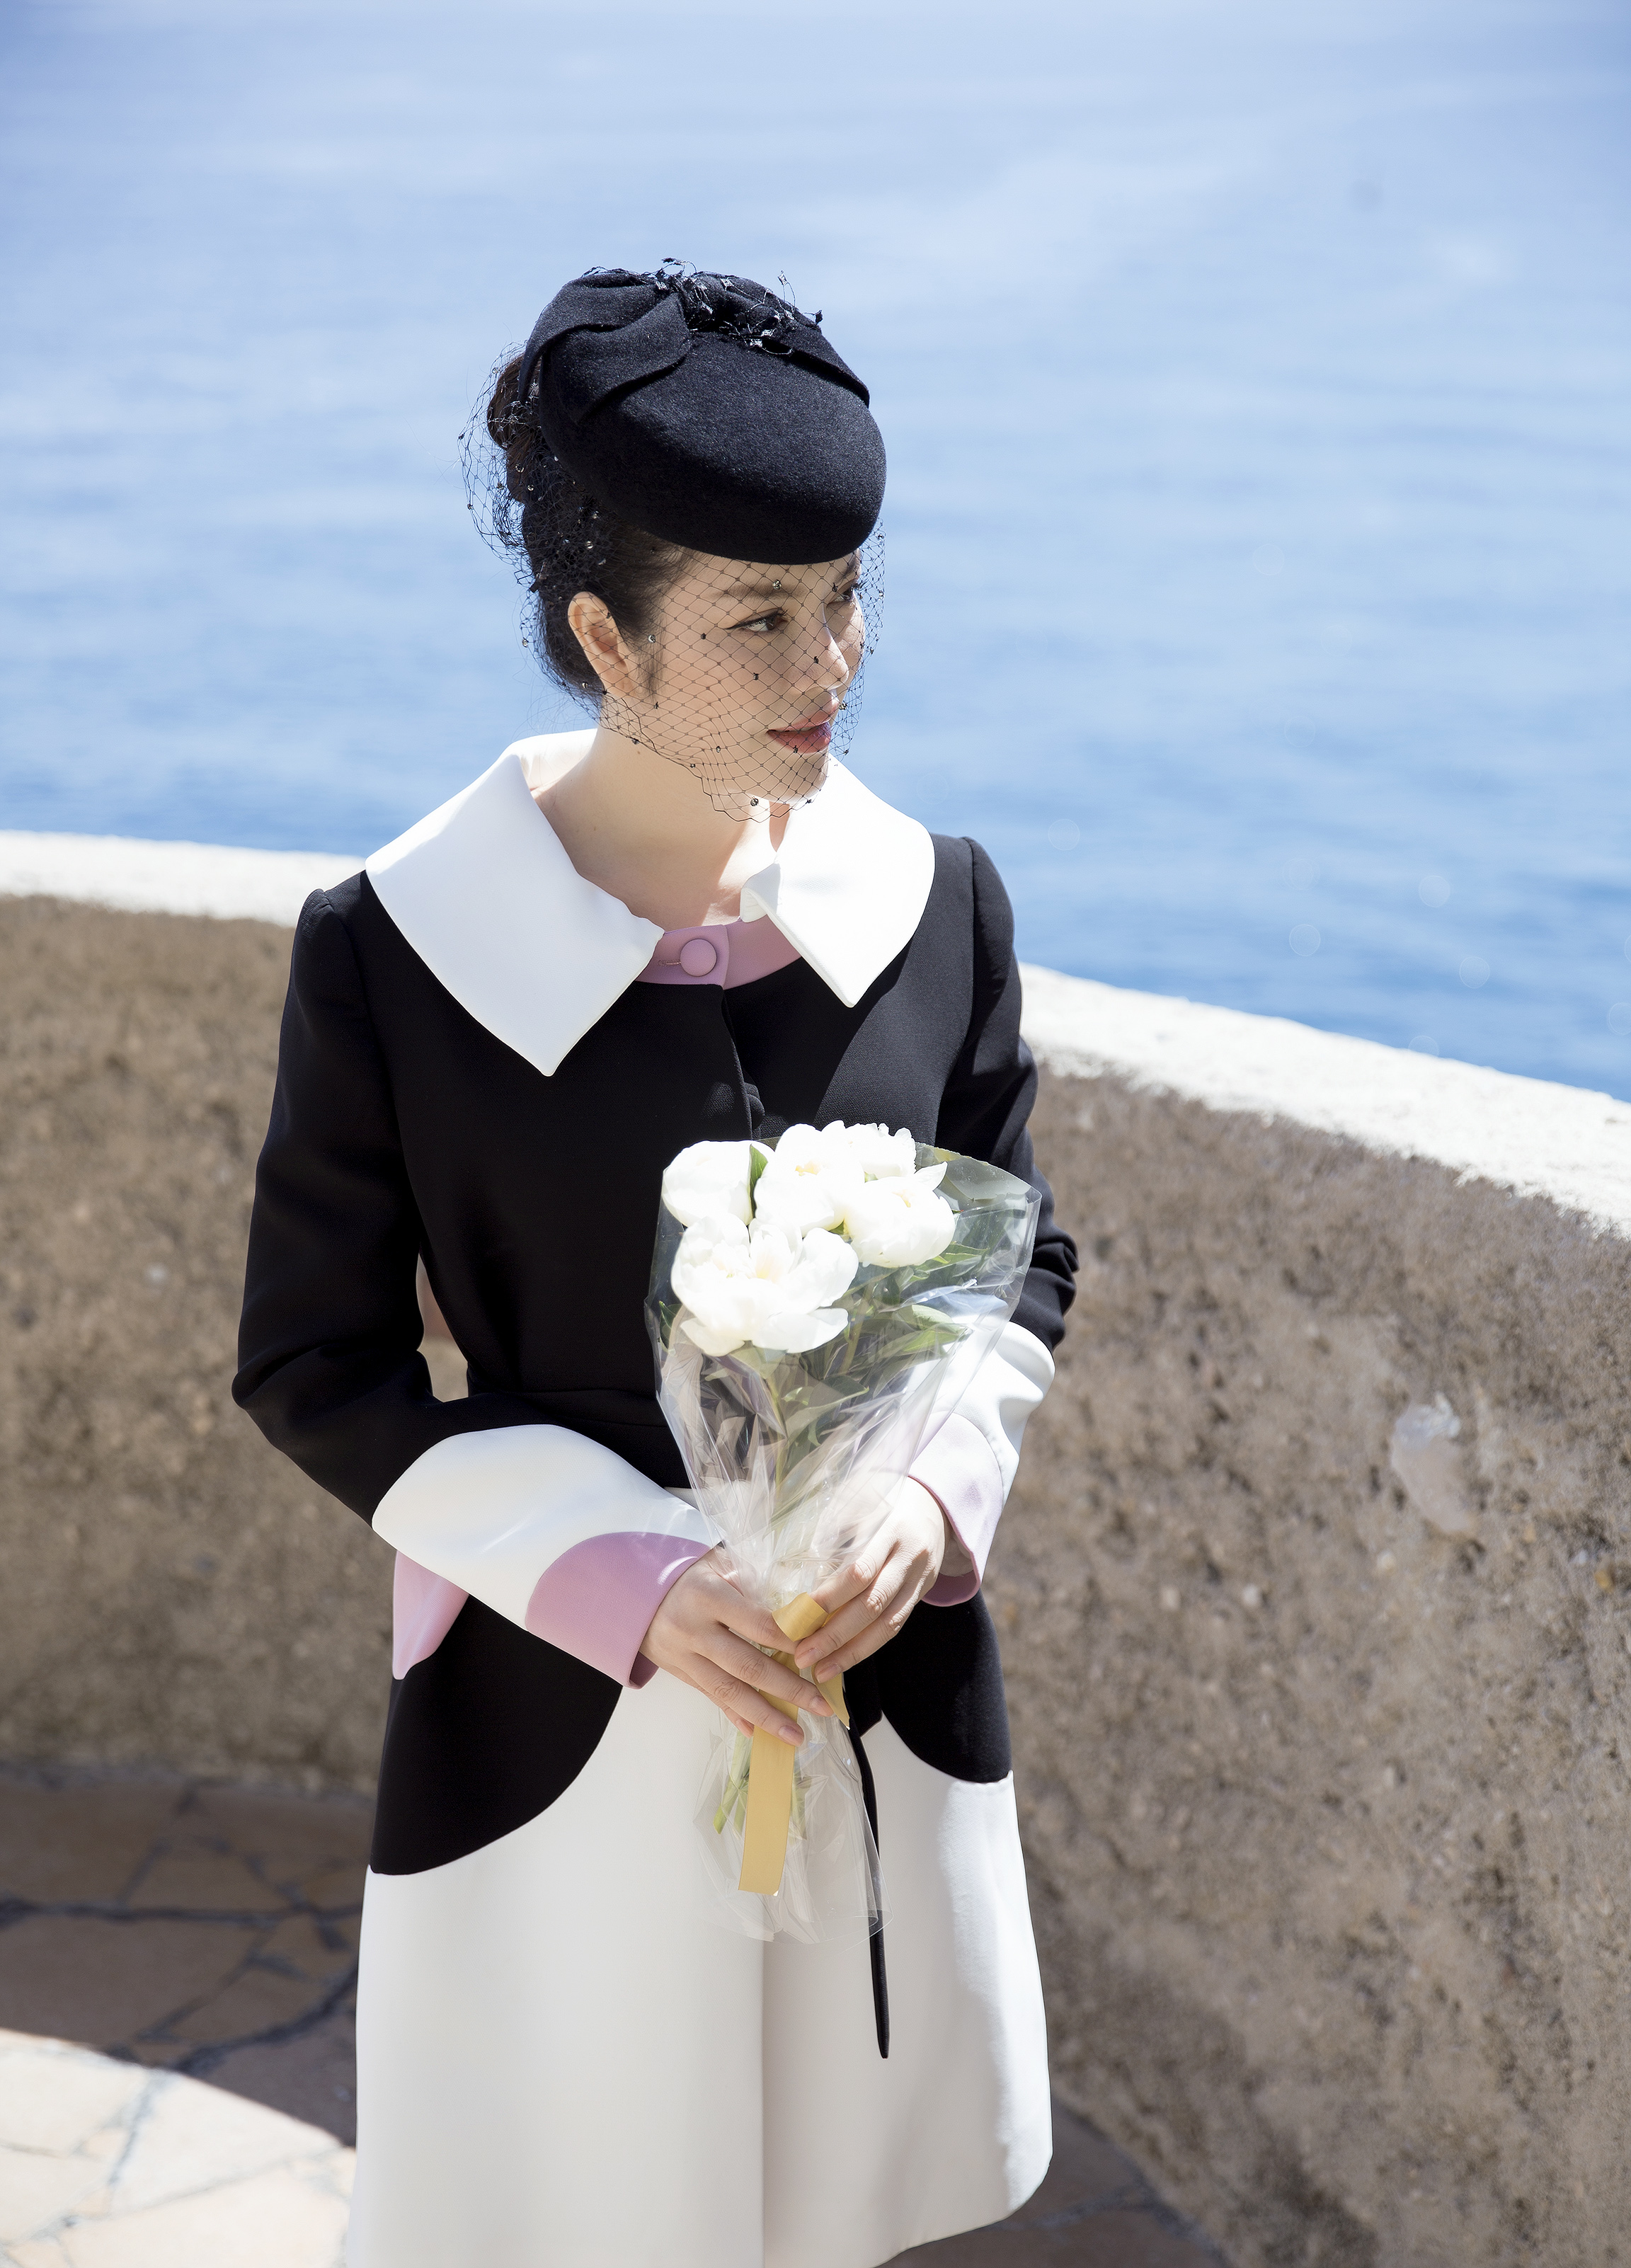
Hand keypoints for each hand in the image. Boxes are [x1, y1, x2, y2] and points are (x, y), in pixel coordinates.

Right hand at [640, 1550, 831, 1745]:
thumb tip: (794, 1614)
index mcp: (707, 1597)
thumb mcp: (717, 1562)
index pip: (757, 1624)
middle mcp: (694, 1631)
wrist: (631, 1589)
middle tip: (820, 1705)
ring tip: (797, 1735)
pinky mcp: (680, 1673)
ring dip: (766, 1716)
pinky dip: (737, 1716)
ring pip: (729, 1693)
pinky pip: (712, 1698)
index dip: (789, 1641)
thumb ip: (751, 1583)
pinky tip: (760, 1733)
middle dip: (788, 1689)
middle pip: (747, 1667)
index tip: (818, 1654)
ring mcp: (684, 1657)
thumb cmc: (686, 1570)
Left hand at [793, 1479, 948, 1685]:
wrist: (935, 1503)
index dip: (828, 1597)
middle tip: (801, 1655)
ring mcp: (918, 1579)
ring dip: (851, 1652)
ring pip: (887, 1624)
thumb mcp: (858, 1500)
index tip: (796, 1615)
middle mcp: (908, 1557)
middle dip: (834, 1634)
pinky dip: (868, 1647)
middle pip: (872, 1604)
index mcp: (890, 1529)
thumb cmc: (883, 1499)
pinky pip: (895, 1626)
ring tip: (820, 1671)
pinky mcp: (920, 1594)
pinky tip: (844, 1661)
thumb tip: (791, 1574)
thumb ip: (832, 1531)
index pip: (859, 1570)